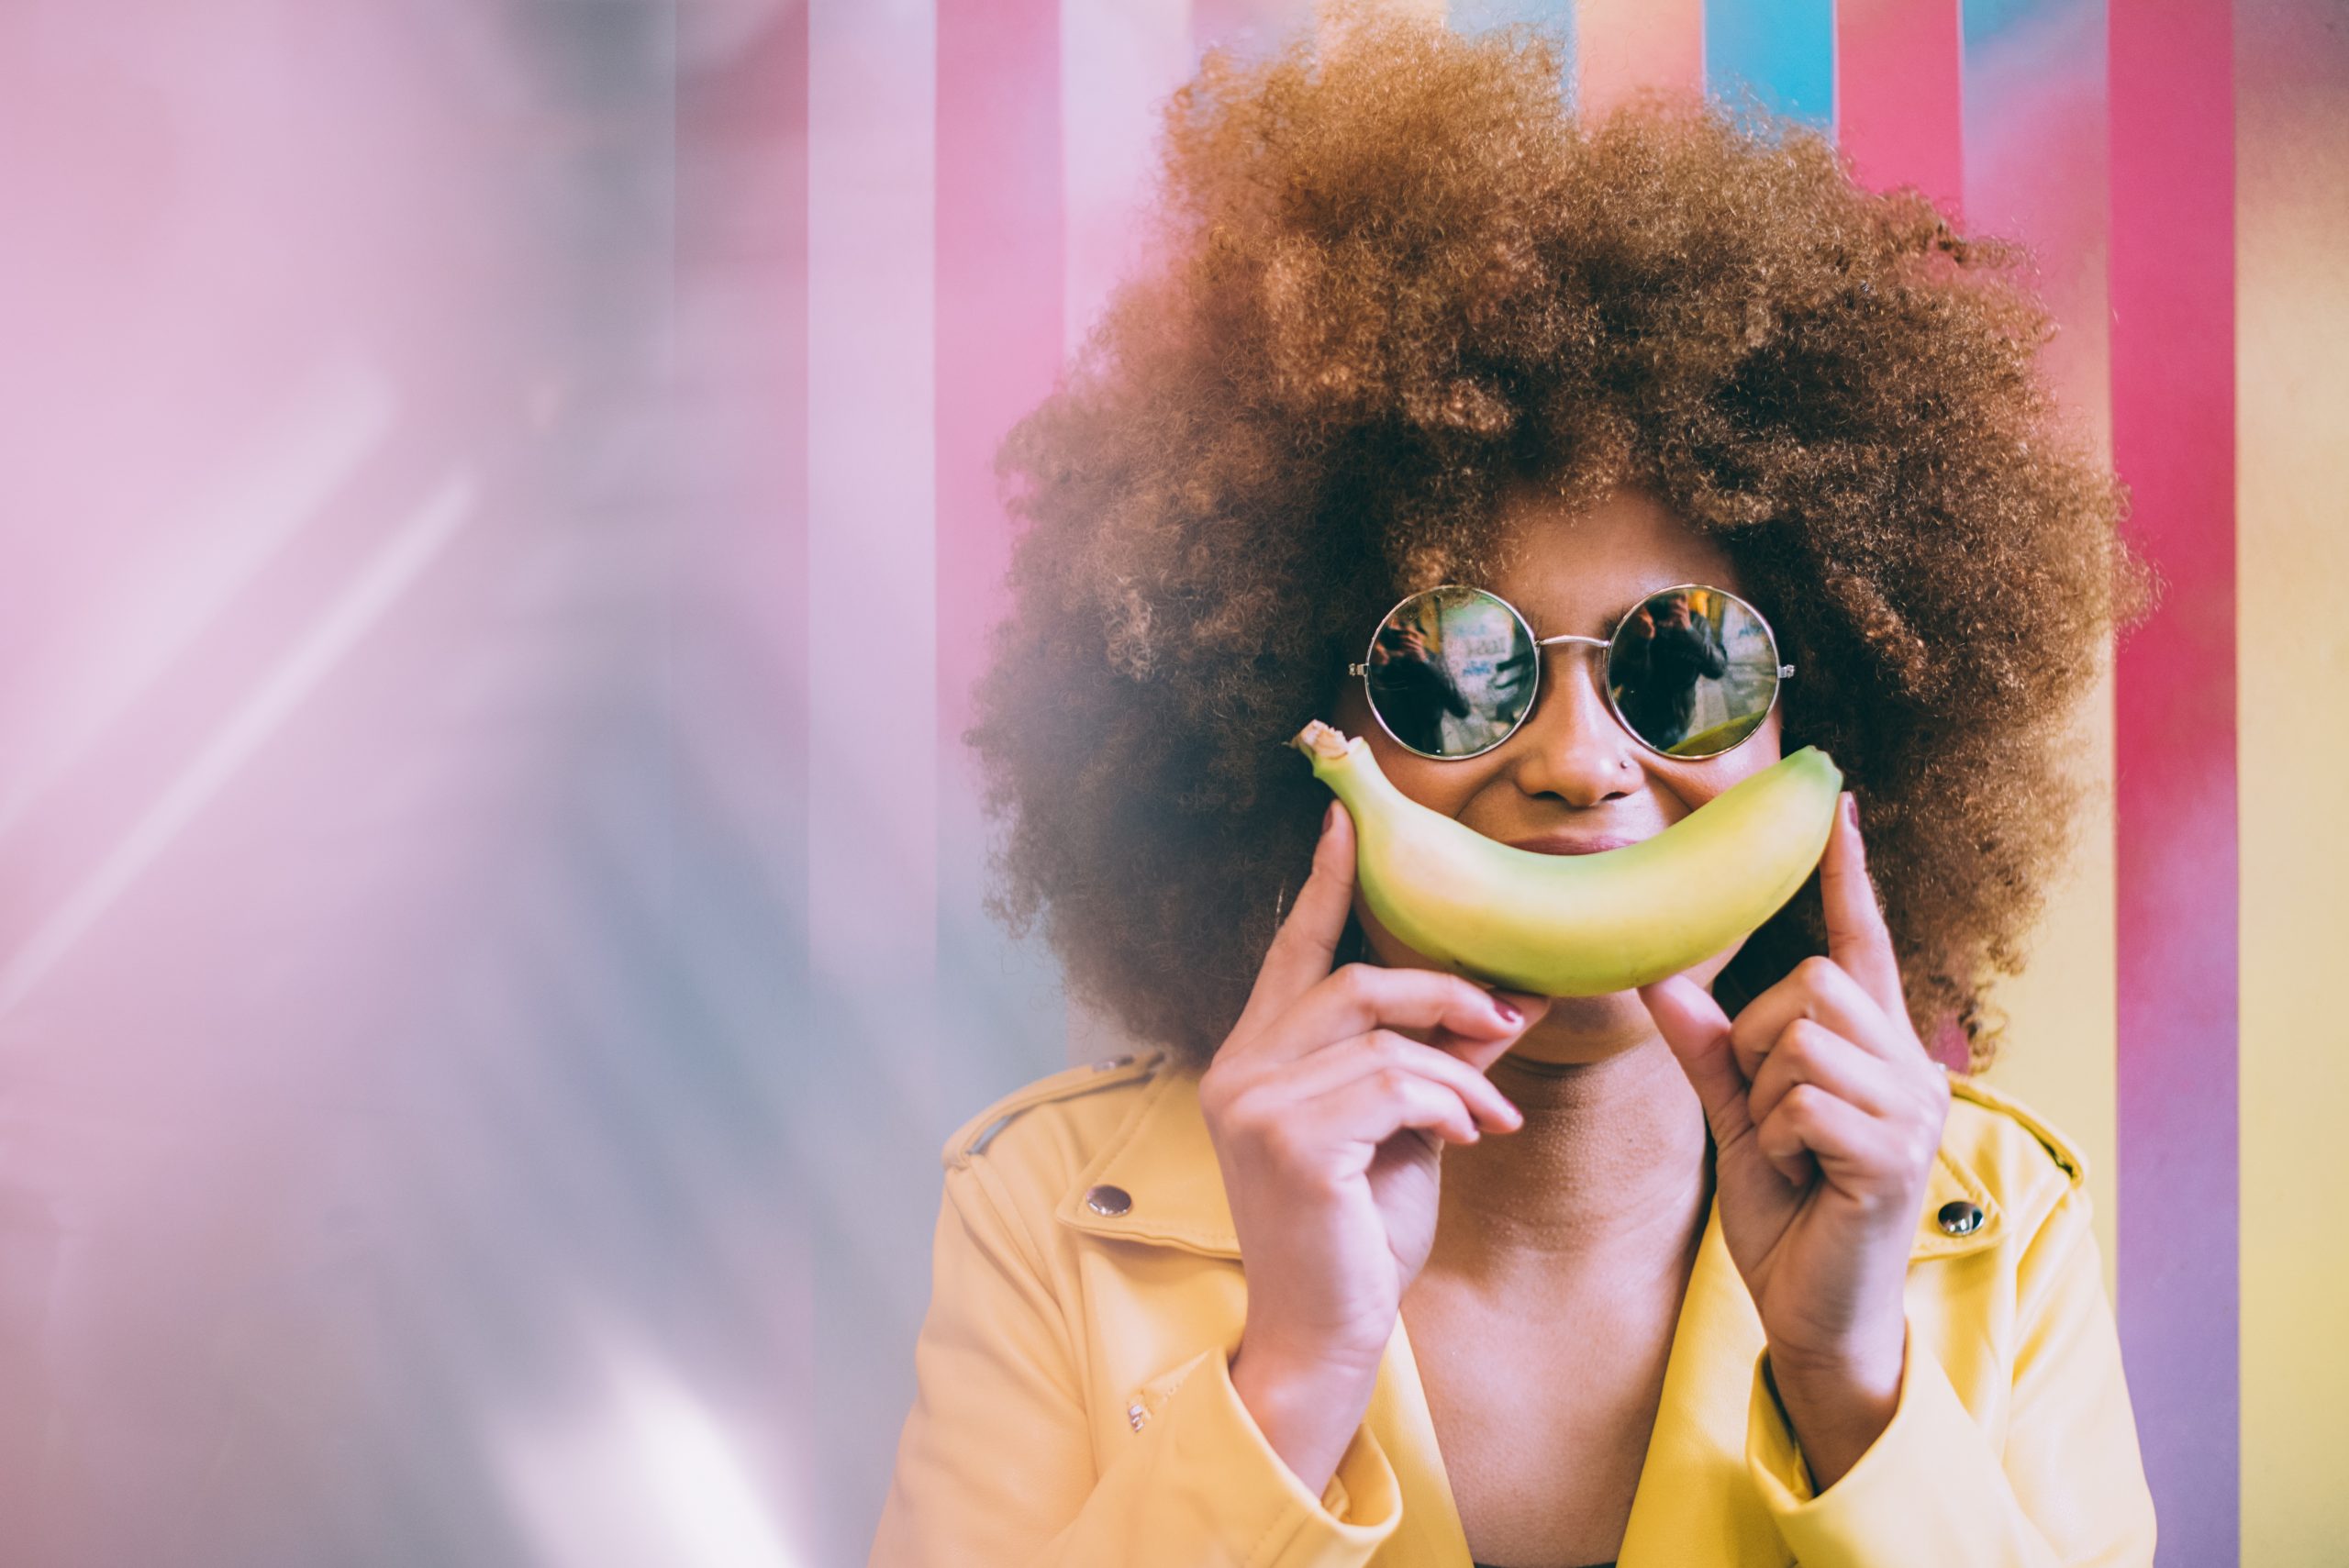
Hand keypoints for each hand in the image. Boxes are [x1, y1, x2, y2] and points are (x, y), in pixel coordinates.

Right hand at [1203, 799, 1549, 1493]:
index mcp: (1253, 1059)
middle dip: (1442, 991)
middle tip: (1505, 1017)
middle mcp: (1238, 1070)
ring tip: (1490, 1117)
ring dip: (1459, 1072)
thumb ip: (1436, 1061)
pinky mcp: (1288, 1143)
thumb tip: (1509, 999)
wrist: (1324, 1337)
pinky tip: (1470, 1139)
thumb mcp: (1403, 1132)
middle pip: (1351, 981)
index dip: (1321, 885)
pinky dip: (1451, 1105)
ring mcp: (1254, 1105)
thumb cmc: (1354, 1238)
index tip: (1346, 822)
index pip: (1290, 953)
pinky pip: (1395, 1086)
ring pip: (1384, 1039)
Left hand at [1637, 792, 1950, 1480]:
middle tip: (1769, 1116)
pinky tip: (1804, 1179)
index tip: (1835, 797)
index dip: (1847, 874)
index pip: (1861, 943)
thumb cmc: (1790, 1215)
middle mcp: (1911, 1066)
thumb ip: (1708, 1048)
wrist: (1817, 1315)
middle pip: (1811, 984)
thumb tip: (1657, 976)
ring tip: (1790, 1154)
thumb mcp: (1737, 1117)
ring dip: (1764, 1101)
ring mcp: (1913, 1109)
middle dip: (1759, 1044)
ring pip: (1800, 1040)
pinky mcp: (1896, 1154)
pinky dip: (1775, 1140)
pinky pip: (1800, 1101)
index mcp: (1875, 1048)